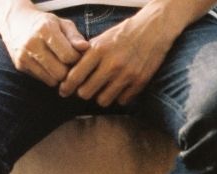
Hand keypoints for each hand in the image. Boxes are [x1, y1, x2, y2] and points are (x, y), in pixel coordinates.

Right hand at [0, 6, 89, 86]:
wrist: (16, 22)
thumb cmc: (45, 24)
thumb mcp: (62, 24)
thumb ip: (75, 37)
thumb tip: (86, 48)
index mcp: (45, 29)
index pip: (68, 56)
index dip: (77, 59)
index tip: (78, 56)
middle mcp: (32, 43)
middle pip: (60, 72)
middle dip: (69, 71)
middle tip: (71, 64)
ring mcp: (24, 55)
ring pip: (52, 80)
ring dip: (60, 76)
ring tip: (62, 65)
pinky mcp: (20, 65)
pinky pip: (43, 80)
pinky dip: (50, 77)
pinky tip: (51, 67)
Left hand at [59, 10, 179, 105]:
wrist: (153, 30)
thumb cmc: (125, 33)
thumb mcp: (102, 39)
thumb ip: (87, 55)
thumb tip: (71, 71)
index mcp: (99, 50)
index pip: (75, 76)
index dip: (66, 87)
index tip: (64, 91)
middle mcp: (111, 64)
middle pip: (86, 93)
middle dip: (83, 92)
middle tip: (86, 89)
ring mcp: (126, 75)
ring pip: (103, 100)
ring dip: (101, 97)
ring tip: (103, 89)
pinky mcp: (139, 82)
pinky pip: (122, 101)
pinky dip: (119, 97)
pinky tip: (119, 88)